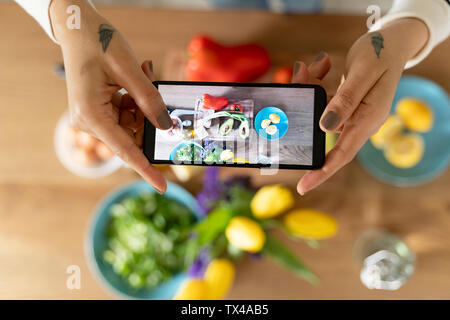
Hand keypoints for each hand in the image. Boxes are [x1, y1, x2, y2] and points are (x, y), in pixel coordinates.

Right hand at [50, 0, 171, 192]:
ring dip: (143, 104)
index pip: (125, 151)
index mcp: (92, 115)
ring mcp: (93, 117)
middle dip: (148, 115)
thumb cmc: (98, 42)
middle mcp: (90, 121)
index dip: (146, 169)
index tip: (162, 186)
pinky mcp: (98, 110)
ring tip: (142, 73)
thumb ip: (149, 99)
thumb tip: (165, 126)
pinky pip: (126, 114)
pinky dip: (136, 101)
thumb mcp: (128, 69)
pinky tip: (135, 80)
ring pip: (132, 124)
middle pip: (131, 135)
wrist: (77, 28)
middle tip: (153, 82)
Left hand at [296, 18, 428, 194]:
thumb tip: (326, 127)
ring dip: (309, 90)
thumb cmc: (381, 53)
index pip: (343, 153)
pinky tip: (317, 67)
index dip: (322, 172)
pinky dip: (315, 85)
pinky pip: (322, 101)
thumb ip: (346, 100)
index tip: (303, 187)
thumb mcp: (364, 73)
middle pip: (323, 129)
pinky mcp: (344, 105)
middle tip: (299, 79)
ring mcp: (352, 114)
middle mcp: (360, 120)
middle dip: (305, 113)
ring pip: (319, 112)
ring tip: (308, 67)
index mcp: (369, 118)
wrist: (392, 41)